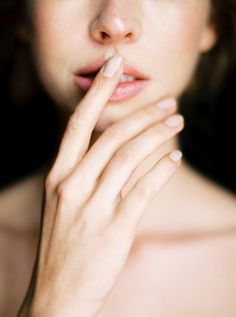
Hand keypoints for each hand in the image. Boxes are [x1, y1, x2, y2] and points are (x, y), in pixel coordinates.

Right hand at [18, 55, 183, 316]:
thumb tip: (112, 146)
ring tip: (177, 121)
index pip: (78, 124)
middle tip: (168, 102)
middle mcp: (72, 186)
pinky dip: (161, 170)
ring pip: (130, 157)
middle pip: (112, 136)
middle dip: (142, 114)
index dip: (98, 93)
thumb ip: (84, 173)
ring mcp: (93, 207)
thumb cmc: (62, 245)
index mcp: (57, 176)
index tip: (115, 68)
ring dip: (158, 136)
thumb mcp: (62, 202)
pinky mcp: (115, 228)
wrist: (55, 294)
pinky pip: (143, 190)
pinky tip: (175, 159)